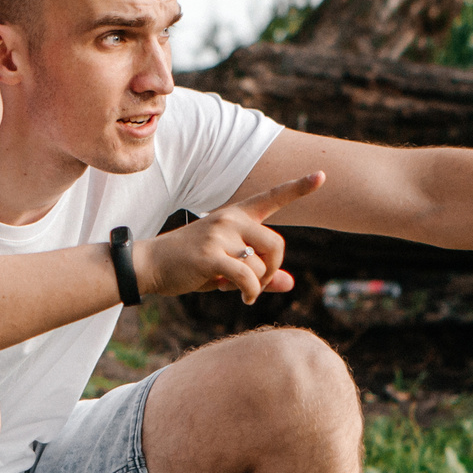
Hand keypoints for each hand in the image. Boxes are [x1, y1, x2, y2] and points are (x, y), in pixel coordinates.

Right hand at [132, 172, 323, 303]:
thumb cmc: (190, 265)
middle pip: (276, 244)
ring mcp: (220, 235)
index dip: (299, 187)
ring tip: (241, 289)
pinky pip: (247, 277)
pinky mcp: (211, 255)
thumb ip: (259, 273)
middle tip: (258, 284)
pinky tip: (242, 297)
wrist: (150, 265)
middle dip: (273, 269)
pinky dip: (250, 292)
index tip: (322, 175)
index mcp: (235, 215)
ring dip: (258, 284)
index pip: (271, 197)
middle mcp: (230, 219)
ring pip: (262, 263)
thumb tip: (290, 283)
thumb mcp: (227, 266)